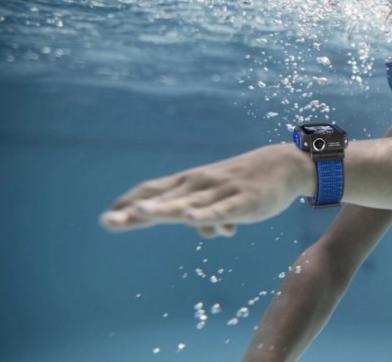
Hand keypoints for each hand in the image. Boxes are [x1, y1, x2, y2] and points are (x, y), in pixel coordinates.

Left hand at [100, 144, 308, 235]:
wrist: (285, 165)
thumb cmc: (247, 182)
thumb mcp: (220, 197)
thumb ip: (205, 212)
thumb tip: (198, 227)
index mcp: (190, 183)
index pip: (153, 191)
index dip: (129, 203)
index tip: (106, 219)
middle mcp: (200, 185)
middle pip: (163, 199)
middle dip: (135, 211)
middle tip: (107, 222)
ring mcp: (221, 192)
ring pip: (188, 204)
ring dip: (163, 209)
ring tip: (139, 215)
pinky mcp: (243, 202)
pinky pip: (222, 210)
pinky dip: (207, 215)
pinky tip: (192, 220)